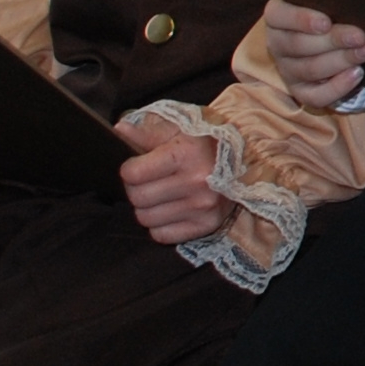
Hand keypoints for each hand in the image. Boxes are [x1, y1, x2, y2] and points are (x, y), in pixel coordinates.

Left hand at [115, 114, 227, 246]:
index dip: (130, 169)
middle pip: (137, 198)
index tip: (137, 166)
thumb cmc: (206, 143)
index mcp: (186, 154)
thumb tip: (117, 132)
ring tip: (161, 195)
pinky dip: (160, 225)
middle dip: (136, 189)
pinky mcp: (207, 225)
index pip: (133, 174)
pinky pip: (162, 235)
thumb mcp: (178, 130)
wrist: (247, 161)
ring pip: (146, 219)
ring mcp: (203, 207)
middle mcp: (196, 182)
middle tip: (148, 181)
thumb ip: (145, 133)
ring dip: (147, 208)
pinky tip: (171, 210)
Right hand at [260, 0, 364, 110]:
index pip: (278, 16)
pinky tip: (357, 74)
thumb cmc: (332, 11)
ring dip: (342, 61)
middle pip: (299, 44)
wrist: (336, 40)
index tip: (326, 22)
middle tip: (360, 36)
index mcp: (277, 16)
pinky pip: (316, 95)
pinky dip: (338, 87)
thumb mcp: (327, 1)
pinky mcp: (301, 91)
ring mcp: (287, 70)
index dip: (301, 20)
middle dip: (333, 41)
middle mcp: (277, 43)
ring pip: (310, 69)